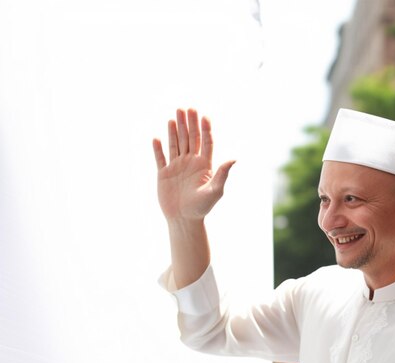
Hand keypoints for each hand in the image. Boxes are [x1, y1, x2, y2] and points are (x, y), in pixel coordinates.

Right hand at [153, 108, 234, 222]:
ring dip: (174, 130)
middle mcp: (191, 164)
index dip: (206, 129)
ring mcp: (177, 168)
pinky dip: (158, 148)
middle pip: (190, 139)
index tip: (204, 116)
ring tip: (174, 116)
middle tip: (188, 108)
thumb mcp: (215, 191)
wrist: (184, 219)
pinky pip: (160, 158)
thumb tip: (234, 159)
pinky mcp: (164, 175)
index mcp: (204, 166)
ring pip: (176, 144)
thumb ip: (222, 174)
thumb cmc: (202, 208)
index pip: (206, 143)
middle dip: (189, 124)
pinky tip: (157, 138)